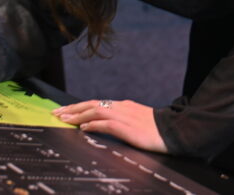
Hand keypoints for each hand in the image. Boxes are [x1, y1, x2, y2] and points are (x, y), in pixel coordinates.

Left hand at [52, 99, 167, 153]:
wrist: (177, 131)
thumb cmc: (157, 128)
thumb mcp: (135, 120)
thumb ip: (117, 120)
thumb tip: (95, 122)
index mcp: (123, 105)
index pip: (95, 103)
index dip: (77, 107)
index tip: (63, 111)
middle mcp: (122, 108)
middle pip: (92, 104)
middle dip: (72, 109)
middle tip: (56, 113)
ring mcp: (126, 117)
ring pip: (97, 110)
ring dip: (79, 115)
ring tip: (65, 120)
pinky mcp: (130, 129)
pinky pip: (109, 124)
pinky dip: (95, 124)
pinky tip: (85, 127)